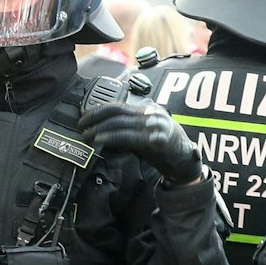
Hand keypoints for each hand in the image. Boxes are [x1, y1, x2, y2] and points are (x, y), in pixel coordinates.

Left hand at [80, 99, 203, 183]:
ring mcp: (153, 126)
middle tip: (81, 126)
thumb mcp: (144, 131)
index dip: (98, 110)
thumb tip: (102, 124)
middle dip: (94, 117)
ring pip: (120, 123)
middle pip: (116, 111)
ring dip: (98, 129)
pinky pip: (129, 137)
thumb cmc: (162, 146)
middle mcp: (150, 115)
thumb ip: (127, 126)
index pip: (118, 105)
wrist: (184, 159)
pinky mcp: (155, 140)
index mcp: (147, 110)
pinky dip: (112, 138)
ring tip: (86, 135)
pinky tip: (100, 140)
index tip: (84, 116)